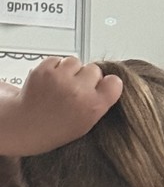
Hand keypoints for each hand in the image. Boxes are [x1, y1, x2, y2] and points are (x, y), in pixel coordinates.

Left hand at [1, 56, 122, 155]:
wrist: (25, 125)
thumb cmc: (56, 126)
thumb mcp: (87, 122)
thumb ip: (101, 101)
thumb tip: (111, 81)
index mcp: (93, 106)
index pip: (114, 82)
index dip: (106, 84)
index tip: (101, 88)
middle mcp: (79, 91)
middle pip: (94, 70)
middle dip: (86, 77)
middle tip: (75, 90)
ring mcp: (60, 79)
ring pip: (75, 62)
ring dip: (70, 70)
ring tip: (61, 85)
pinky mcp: (45, 69)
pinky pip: (58, 59)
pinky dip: (55, 67)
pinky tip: (51, 82)